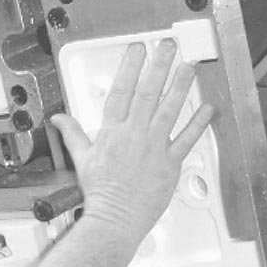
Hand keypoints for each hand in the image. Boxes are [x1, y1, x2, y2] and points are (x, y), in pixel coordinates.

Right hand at [49, 39, 217, 238]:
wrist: (115, 219)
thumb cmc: (100, 193)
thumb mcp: (82, 160)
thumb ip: (73, 134)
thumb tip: (59, 119)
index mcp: (112, 133)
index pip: (121, 91)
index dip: (130, 67)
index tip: (137, 49)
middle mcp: (134, 136)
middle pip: (147, 93)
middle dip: (158, 66)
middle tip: (167, 47)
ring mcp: (154, 148)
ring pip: (169, 110)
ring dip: (180, 86)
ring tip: (188, 67)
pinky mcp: (170, 164)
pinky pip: (187, 140)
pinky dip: (199, 124)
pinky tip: (207, 109)